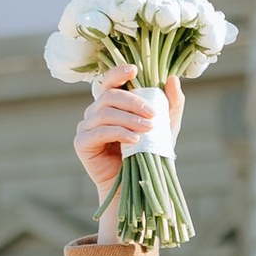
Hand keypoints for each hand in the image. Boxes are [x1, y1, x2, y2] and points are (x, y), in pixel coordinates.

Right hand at [74, 64, 184, 241]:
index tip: (135, 69)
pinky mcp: (82, 143)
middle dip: (132, 102)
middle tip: (153, 114)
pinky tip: (135, 139)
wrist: (137, 185)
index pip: (110, 81)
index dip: (118, 72)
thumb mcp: (165, 127)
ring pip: (105, 113)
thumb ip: (170, 104)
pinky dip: (119, 133)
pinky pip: (100, 132)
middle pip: (109, 95)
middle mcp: (95, 112)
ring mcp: (85, 126)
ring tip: (148, 129)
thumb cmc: (149, 153)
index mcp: (111, 103)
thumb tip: (173, 79)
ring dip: (129, 119)